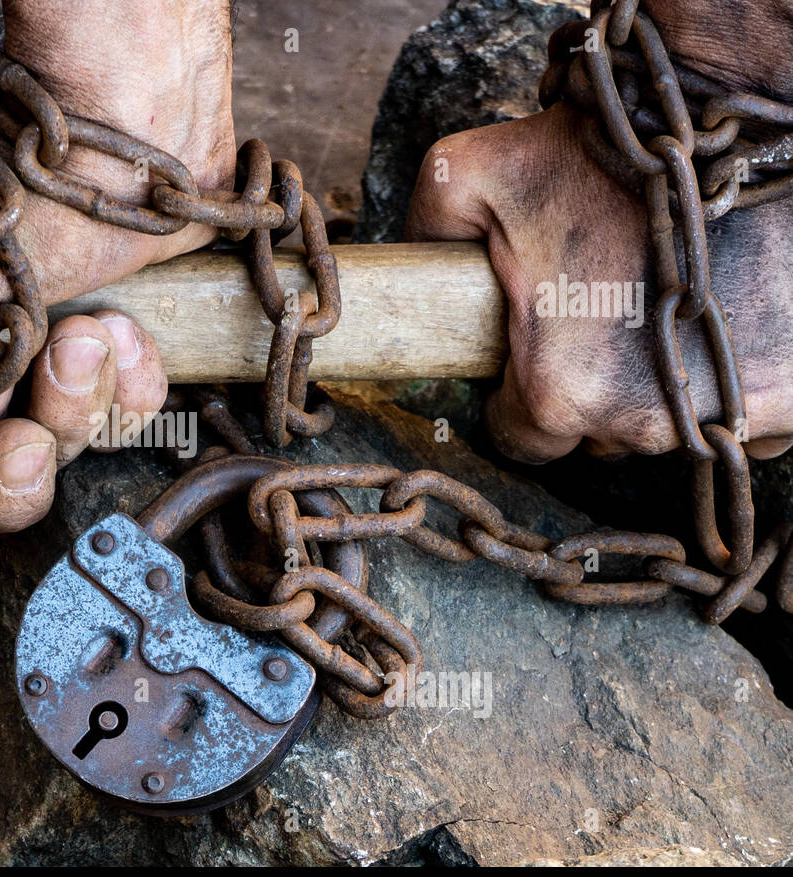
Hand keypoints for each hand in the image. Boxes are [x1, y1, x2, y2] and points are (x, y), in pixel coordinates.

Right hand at [0, 0, 234, 530]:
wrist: (126, 138)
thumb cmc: (6, 193)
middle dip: (19, 458)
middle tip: (33, 419)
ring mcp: (32, 364)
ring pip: (56, 450)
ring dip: (78, 404)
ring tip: (89, 335)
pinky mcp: (102, 356)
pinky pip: (120, 420)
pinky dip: (131, 388)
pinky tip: (123, 333)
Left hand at [405, 0, 792, 463]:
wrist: (747, 143)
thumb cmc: (616, 160)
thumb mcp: (481, 171)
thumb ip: (432, 222)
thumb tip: (412, 262)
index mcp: (556, 392)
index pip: (518, 440)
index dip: (517, 397)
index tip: (530, 355)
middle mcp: (633, 425)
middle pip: (591, 438)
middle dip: (586, 388)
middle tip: (598, 315)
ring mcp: (712, 421)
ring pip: (659, 429)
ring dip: (651, 387)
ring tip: (656, 313)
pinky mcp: (783, 409)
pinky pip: (733, 422)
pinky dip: (721, 386)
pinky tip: (715, 328)